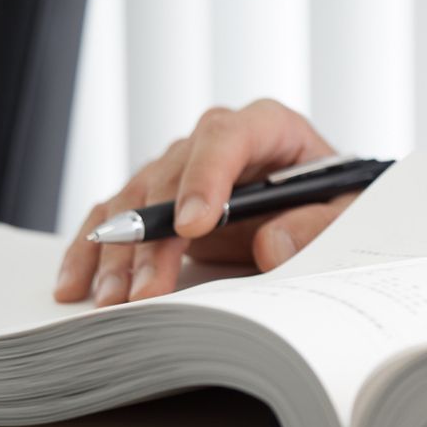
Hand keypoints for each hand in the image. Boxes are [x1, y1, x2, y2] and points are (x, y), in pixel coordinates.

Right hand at [54, 99, 352, 304]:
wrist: (330, 205)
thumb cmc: (340, 200)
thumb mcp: (349, 213)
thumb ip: (318, 225)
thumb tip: (272, 245)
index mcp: (269, 127)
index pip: (226, 136)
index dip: (204, 178)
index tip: (191, 227)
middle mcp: (218, 141)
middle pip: (171, 175)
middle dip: (154, 238)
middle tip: (146, 291)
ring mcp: (185, 169)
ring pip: (137, 198)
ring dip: (119, 252)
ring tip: (112, 299)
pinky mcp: (163, 200)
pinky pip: (120, 216)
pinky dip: (95, 250)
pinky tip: (77, 283)